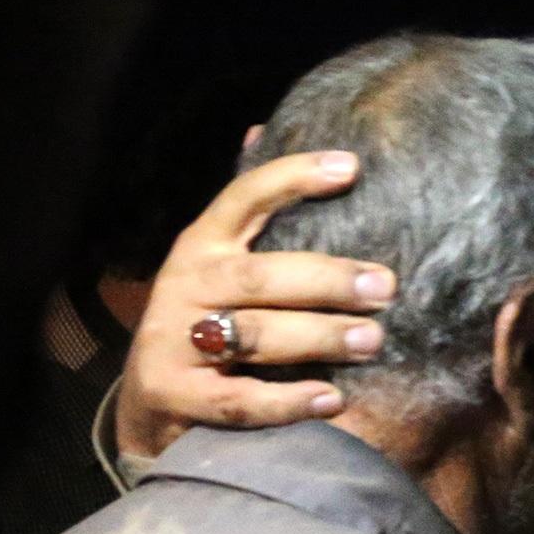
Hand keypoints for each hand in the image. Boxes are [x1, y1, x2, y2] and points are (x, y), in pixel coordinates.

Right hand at [116, 150, 397, 458]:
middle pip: (260, 276)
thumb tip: (261, 129)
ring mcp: (172, 340)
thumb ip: (246, 212)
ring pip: (254, 335)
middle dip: (327, 279)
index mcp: (202, 245)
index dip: (293, 177)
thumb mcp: (217, 264)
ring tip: (373, 340)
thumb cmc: (205, 321)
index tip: (351, 167)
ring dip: (319, 336)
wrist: (147, 404)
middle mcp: (185, 285)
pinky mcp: (171, 394)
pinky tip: (332, 399)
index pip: (244, 197)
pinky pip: (239, 399)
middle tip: (385, 286)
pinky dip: (287, 401)